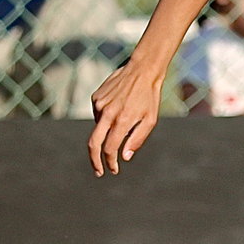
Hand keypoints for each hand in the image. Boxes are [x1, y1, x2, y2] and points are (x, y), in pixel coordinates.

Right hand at [88, 59, 162, 175]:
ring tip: (125, 118)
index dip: (110, 163)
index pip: (109, 149)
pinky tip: (119, 109)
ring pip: (98, 128)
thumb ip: (137, 140)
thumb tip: (124, 157)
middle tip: (99, 172)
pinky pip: (98, 115)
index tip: (113, 170)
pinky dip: (106, 119)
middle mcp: (107, 113)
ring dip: (108, 132)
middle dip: (95, 161)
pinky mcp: (96, 98)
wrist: (141, 71)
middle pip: (94, 143)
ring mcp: (99, 105)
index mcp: (122, 121)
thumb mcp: (150, 121)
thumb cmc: (149, 98)